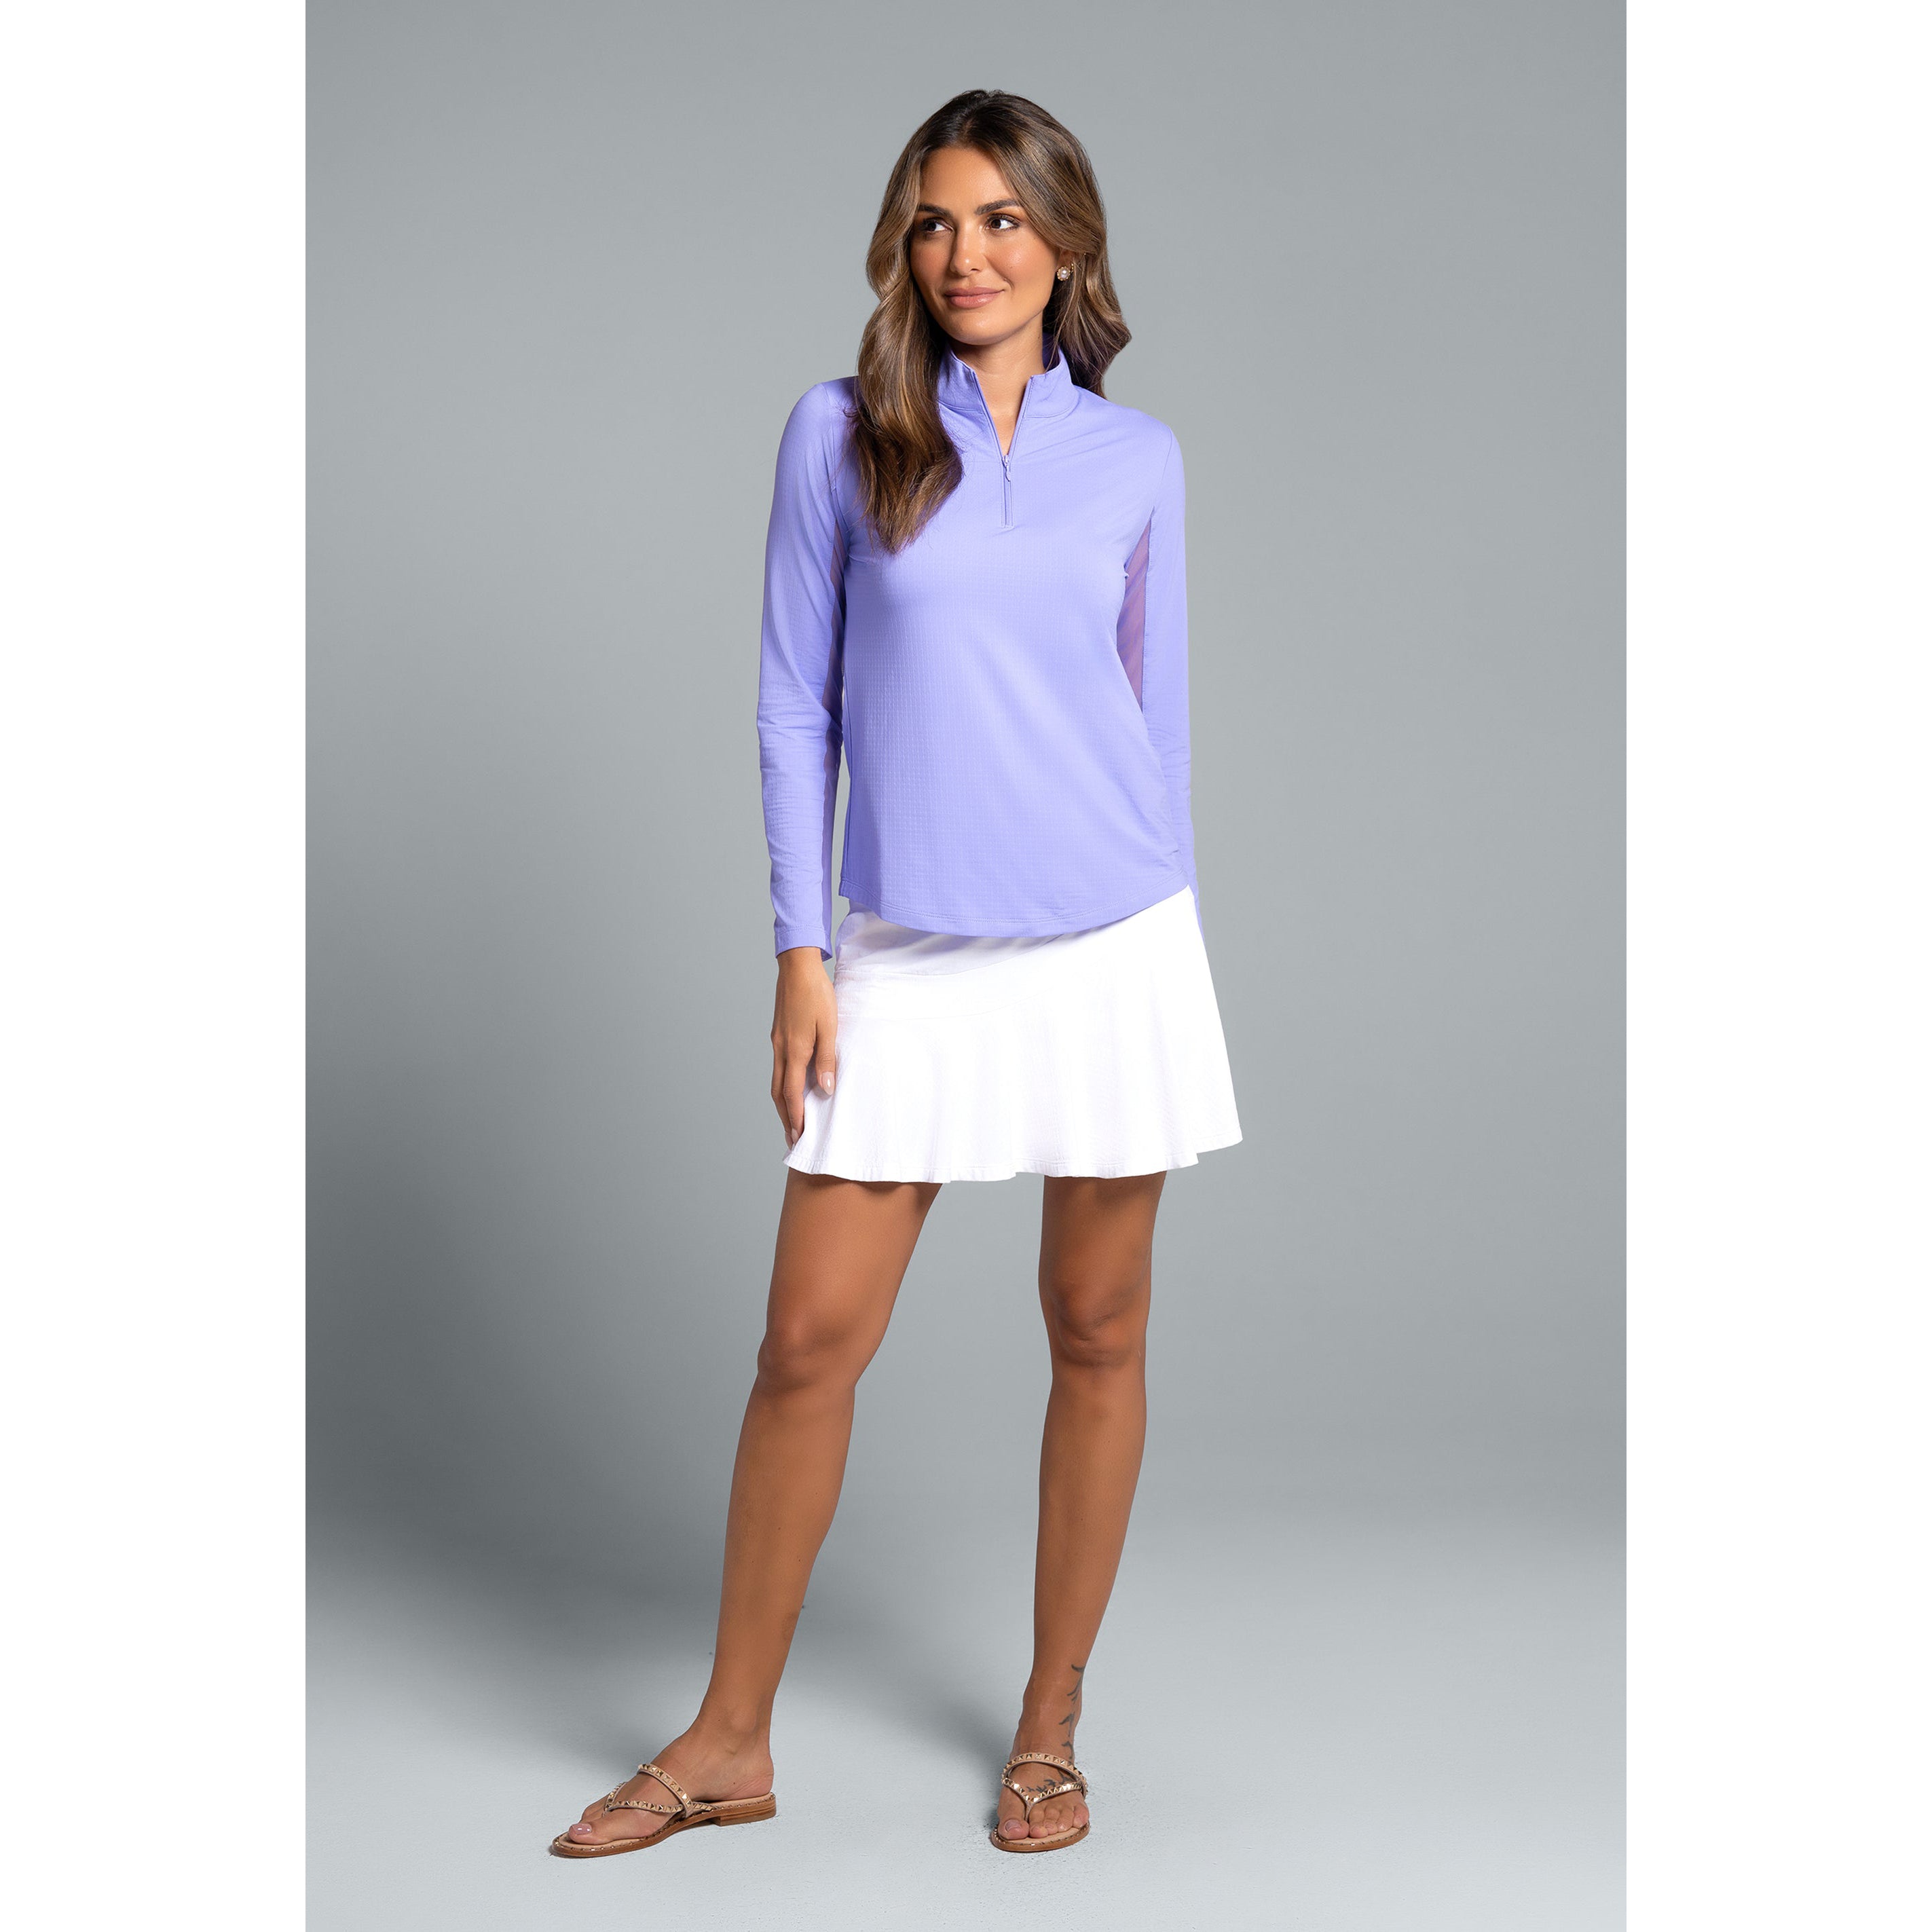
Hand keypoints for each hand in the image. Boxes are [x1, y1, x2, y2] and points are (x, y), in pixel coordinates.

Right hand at [770, 947, 837, 1147]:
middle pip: (779, 1093)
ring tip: (790, 1118)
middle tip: (791, 1137)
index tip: (798, 1136)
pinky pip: (779, 1067)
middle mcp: (781, 1050)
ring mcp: (777, 1042)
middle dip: (785, 1117)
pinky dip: (783, 1084)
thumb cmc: (817, 994)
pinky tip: (792, 1086)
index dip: (796, 1117)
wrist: (798, 966)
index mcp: (794, 1051)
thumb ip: (827, 1059)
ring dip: (783, 1103)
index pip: (793, 1094)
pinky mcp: (779, 1034)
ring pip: (776, 1081)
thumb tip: (825, 1089)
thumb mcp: (829, 1027)